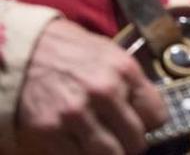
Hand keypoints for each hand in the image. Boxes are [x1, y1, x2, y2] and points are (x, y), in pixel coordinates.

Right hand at [16, 19, 166, 154]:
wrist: (27, 49)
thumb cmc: (73, 52)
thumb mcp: (113, 55)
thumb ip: (132, 84)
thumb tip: (148, 113)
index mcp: (124, 71)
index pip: (157, 115)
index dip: (151, 123)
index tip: (143, 123)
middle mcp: (103, 93)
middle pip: (135, 141)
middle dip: (132, 142)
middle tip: (123, 138)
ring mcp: (75, 114)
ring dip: (109, 153)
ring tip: (103, 143)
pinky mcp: (49, 131)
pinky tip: (79, 142)